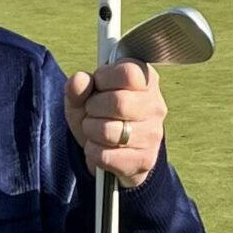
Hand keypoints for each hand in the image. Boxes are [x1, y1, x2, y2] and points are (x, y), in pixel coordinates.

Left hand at [64, 58, 166, 190]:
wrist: (110, 150)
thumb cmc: (99, 114)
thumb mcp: (83, 96)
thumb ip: (78, 86)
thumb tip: (79, 79)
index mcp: (145, 80)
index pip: (129, 73)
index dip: (104, 79)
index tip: (98, 86)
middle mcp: (155, 106)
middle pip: (119, 102)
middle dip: (93, 107)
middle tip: (92, 110)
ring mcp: (153, 134)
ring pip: (109, 131)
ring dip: (91, 130)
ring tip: (94, 129)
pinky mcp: (145, 159)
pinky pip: (106, 156)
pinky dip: (93, 151)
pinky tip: (99, 146)